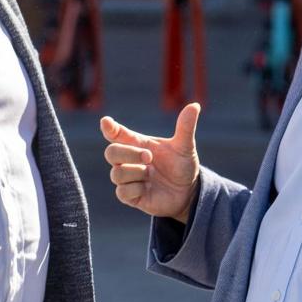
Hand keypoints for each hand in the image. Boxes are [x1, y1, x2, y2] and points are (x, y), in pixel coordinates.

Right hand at [100, 103, 200, 223]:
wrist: (188, 192)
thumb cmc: (181, 166)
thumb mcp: (184, 146)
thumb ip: (185, 127)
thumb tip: (195, 105)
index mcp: (138, 144)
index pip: (116, 134)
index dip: (109, 128)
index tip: (106, 122)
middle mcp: (128, 160)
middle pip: (111, 152)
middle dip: (129, 153)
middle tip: (149, 157)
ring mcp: (128, 178)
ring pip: (116, 173)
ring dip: (136, 173)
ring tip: (151, 174)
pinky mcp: (129, 196)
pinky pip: (122, 192)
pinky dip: (136, 188)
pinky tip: (148, 188)